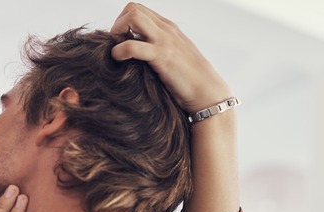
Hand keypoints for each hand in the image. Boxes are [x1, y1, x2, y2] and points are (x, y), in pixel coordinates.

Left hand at [110, 3, 231, 112]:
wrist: (207, 91)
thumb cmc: (189, 79)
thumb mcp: (173, 55)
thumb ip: (158, 47)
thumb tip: (137, 51)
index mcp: (168, 28)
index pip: (139, 10)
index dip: (124, 22)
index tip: (121, 40)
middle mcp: (166, 29)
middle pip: (133, 9)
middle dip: (118, 24)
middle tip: (116, 44)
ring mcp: (164, 41)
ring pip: (133, 17)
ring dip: (118, 31)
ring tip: (116, 50)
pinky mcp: (162, 57)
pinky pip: (133, 46)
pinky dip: (119, 51)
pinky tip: (118, 60)